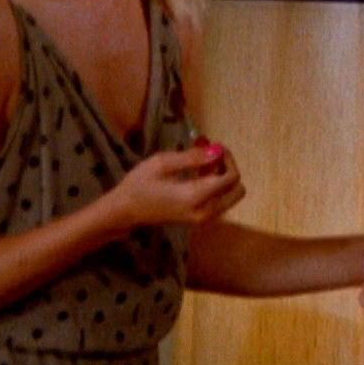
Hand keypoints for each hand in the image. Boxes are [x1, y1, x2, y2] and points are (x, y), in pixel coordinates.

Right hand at [111, 140, 244, 226]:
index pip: (230, 178)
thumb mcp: (163, 163)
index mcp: (196, 197)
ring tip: (200, 160)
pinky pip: (219, 201)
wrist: (126, 212)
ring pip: (230, 196)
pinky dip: (214, 186)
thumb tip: (218, 150)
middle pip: (237, 189)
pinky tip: (197, 173)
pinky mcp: (199, 219)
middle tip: (210, 154)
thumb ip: (193, 157)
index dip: (227, 158)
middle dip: (228, 168)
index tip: (214, 145)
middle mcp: (204, 211)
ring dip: (221, 176)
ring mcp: (203, 218)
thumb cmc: (140, 184)